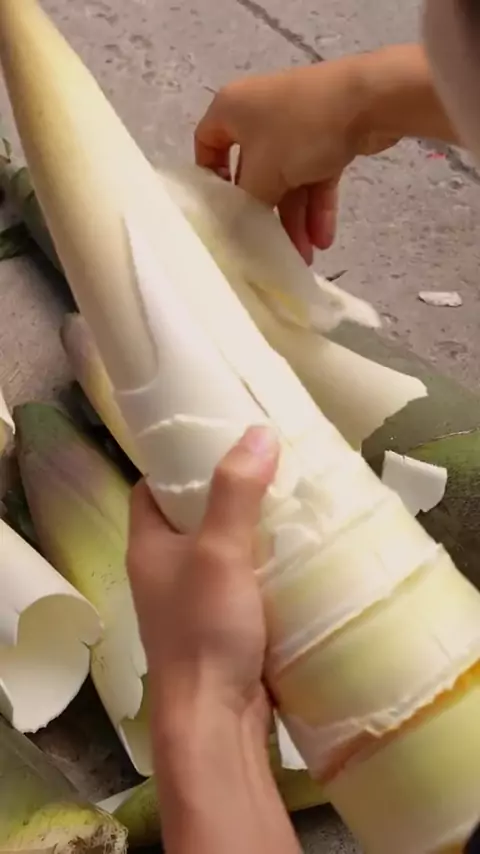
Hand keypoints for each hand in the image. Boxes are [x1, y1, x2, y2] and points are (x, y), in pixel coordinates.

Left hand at [127, 425, 278, 732]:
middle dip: (228, 493)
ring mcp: (193, 602)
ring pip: (221, 551)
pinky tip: (299, 553)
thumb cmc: (205, 629)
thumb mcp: (219, 551)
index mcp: (148, 546)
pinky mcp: (222, 626)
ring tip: (292, 501)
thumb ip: (236, 492)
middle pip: (191, 517)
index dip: (178, 463)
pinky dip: (266, 566)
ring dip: (252, 531)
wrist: (215, 719)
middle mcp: (164, 571)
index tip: (219, 442)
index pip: (151, 489)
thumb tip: (258, 431)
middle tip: (270, 467)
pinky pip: (243, 582)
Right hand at [195, 54, 398, 262]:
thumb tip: (241, 224)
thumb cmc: (301, 130)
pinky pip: (314, 176)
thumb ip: (246, 203)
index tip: (223, 210)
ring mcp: (295, 125)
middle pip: (253, 173)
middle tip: (271, 248)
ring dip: (295, 219)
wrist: (369, 100)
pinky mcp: (327, 136)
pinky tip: (323, 239)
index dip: (212, 177)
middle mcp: (258, 114)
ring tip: (306, 256)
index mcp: (232, 109)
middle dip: (267, 214)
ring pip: (288, 180)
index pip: (206, 143)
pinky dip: (317, 205)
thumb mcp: (263, 173)